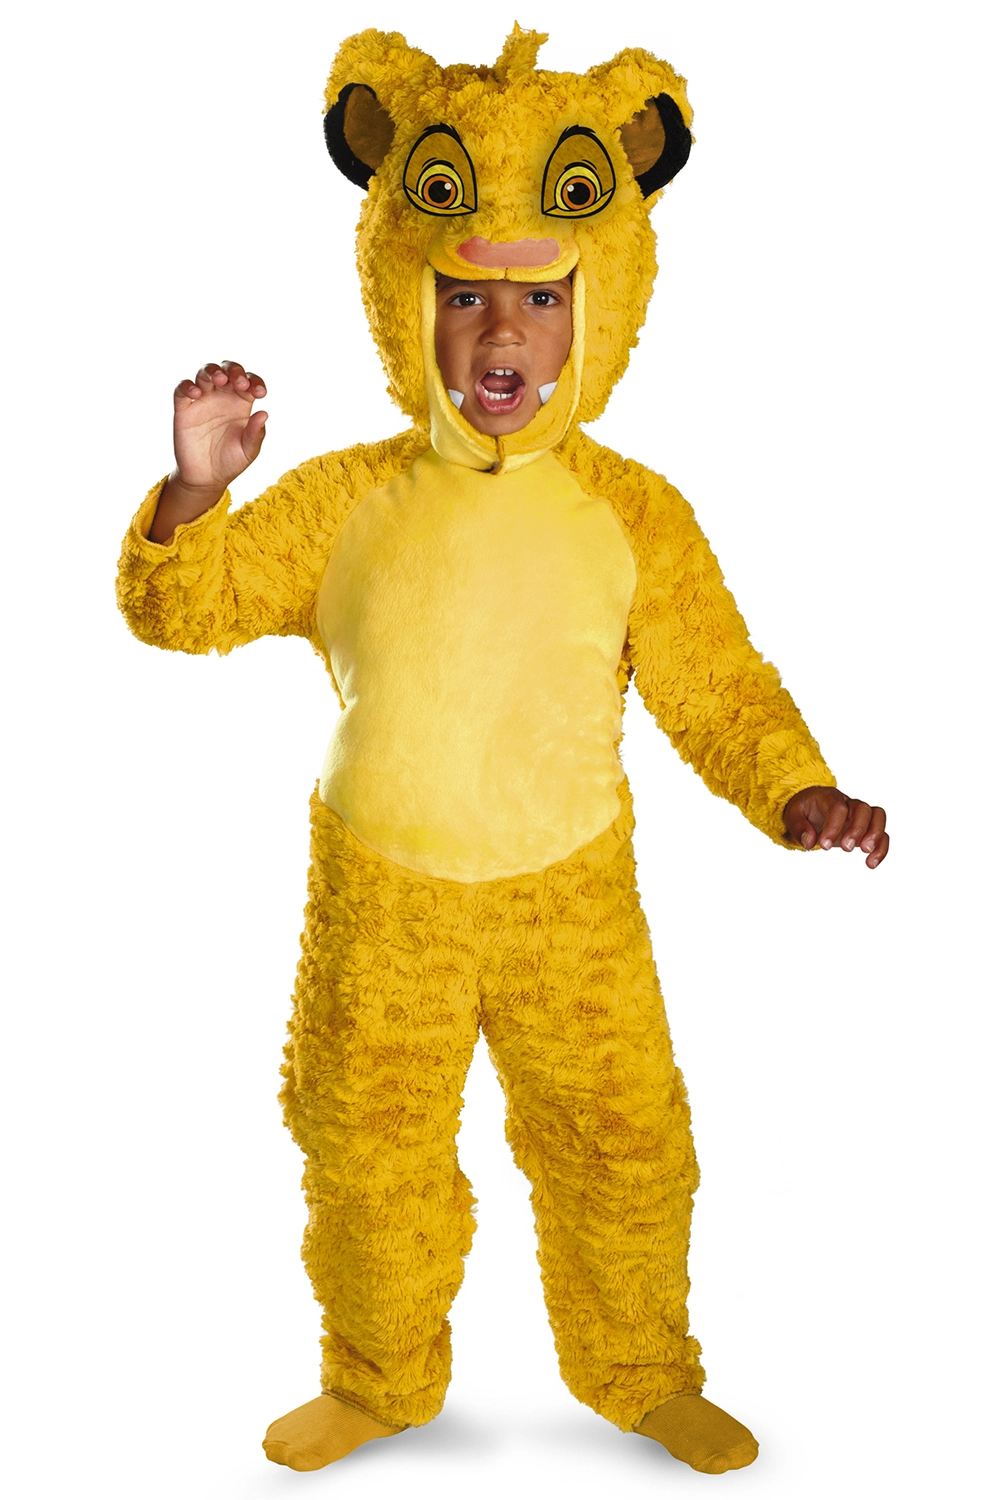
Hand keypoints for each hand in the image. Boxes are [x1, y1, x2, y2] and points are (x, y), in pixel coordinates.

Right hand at [148, 360, 267, 542]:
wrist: (206, 478)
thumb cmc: (231, 462)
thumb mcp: (248, 451)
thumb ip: (256, 434)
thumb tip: (264, 413)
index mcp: (241, 403)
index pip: (249, 382)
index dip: (255, 381)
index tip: (260, 392)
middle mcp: (222, 397)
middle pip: (227, 370)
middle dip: (234, 370)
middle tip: (239, 382)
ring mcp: (202, 400)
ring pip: (205, 373)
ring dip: (211, 371)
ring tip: (218, 379)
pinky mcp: (184, 409)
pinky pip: (182, 390)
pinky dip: (187, 386)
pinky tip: (196, 393)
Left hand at [783, 786, 888, 868]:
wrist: (811, 806)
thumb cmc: (804, 810)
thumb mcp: (792, 815)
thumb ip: (798, 827)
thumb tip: (809, 841)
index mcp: (829, 797)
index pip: (838, 808)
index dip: (834, 826)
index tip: (824, 846)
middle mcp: (848, 803)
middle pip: (863, 809)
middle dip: (857, 829)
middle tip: (846, 848)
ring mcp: (860, 815)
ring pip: (878, 816)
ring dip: (875, 835)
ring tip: (866, 852)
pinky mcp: (866, 828)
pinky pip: (882, 833)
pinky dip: (881, 848)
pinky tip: (871, 863)